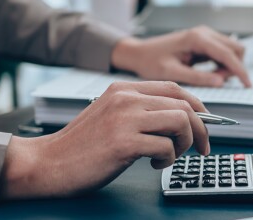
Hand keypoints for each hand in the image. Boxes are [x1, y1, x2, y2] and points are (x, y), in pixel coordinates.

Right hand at [0, 81, 209, 198]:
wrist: (47, 163)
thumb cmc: (81, 146)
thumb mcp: (111, 115)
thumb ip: (140, 111)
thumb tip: (182, 118)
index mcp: (123, 89)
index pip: (175, 89)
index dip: (198, 106)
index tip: (205, 124)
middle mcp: (126, 98)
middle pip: (184, 105)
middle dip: (201, 129)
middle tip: (201, 148)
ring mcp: (124, 119)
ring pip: (180, 122)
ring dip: (184, 143)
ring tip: (169, 156)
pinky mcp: (123, 143)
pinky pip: (166, 147)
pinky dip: (167, 159)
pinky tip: (153, 165)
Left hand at [111, 26, 251, 87]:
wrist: (138, 53)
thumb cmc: (150, 62)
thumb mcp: (172, 73)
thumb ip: (197, 77)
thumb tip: (220, 82)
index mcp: (197, 38)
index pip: (228, 54)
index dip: (240, 71)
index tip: (248, 85)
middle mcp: (204, 33)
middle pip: (236, 49)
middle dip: (234, 68)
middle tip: (218, 82)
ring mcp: (205, 36)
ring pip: (232, 50)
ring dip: (229, 67)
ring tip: (211, 79)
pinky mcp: (203, 42)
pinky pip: (223, 53)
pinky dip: (222, 65)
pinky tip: (209, 74)